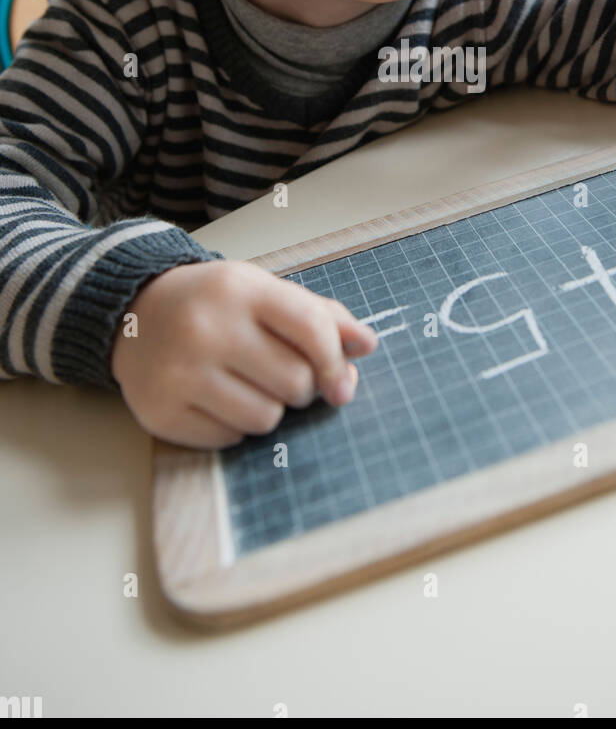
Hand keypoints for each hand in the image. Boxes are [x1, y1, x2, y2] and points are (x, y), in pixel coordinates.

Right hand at [110, 259, 378, 448]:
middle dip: (301, 387)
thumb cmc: (215, 304)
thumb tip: (367, 344)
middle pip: (295, 382)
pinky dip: (234, 426)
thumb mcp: (264, 293)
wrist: (134, 314)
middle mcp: (207, 329)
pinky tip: (217, 398)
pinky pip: (230, 439)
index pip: (311, 329)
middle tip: (280, 374)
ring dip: (269, 409)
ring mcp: (180, 373)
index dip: (337, 361)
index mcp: (240, 290)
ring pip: (266, 418)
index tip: (341, 381)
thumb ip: (320, 316)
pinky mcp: (161, 412)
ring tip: (246, 384)